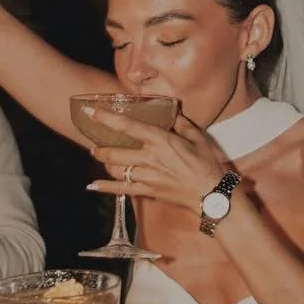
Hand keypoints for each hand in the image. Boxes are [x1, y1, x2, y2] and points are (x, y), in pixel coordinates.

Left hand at [84, 108, 230, 214]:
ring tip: (99, 157)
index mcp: (160, 141)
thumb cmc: (207, 164)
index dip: (107, 118)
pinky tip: (92, 186)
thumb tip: (171, 110)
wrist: (212, 193)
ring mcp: (146, 177)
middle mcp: (149, 158)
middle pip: (114, 152)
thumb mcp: (197, 137)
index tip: (91, 112)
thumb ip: (180, 123)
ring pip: (115, 169)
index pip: (127, 126)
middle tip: (93, 142)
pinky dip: (105, 187)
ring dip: (104, 163)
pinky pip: (121, 189)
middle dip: (100, 147)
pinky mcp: (148, 191)